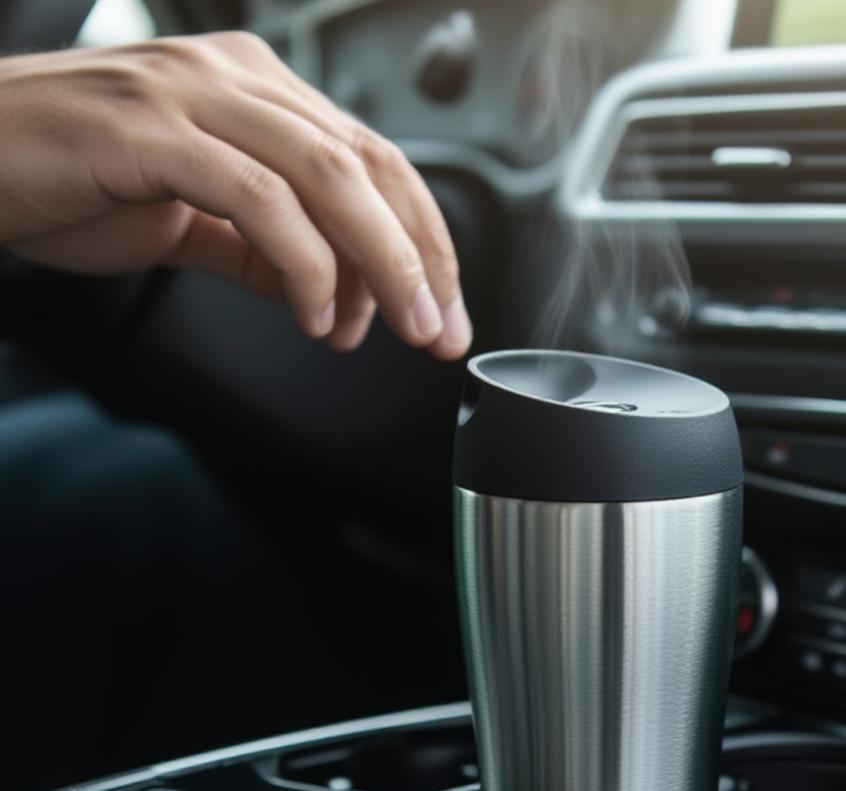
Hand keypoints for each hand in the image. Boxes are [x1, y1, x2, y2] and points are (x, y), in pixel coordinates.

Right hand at [0, 33, 471, 357]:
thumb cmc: (72, 178)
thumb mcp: (193, 220)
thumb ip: (264, 250)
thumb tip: (335, 297)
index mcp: (256, 90)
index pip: (375, 163)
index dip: (425, 241)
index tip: (445, 310)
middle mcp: (236, 77)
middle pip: (370, 166)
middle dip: (421, 259)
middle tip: (438, 331)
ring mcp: (194, 95)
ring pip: (330, 175)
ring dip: (382, 264)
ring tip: (398, 330)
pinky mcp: (153, 130)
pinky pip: (260, 197)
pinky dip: (306, 264)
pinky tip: (318, 314)